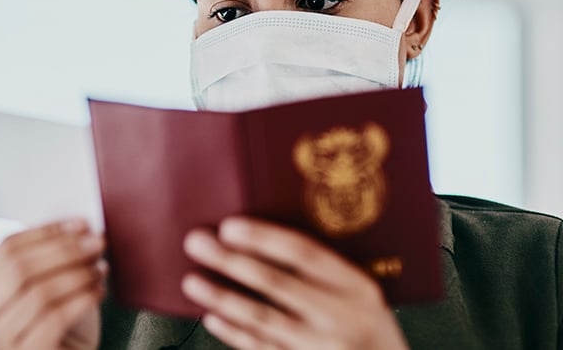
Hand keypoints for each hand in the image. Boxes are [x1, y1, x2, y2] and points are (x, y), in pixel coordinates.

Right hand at [0, 219, 106, 349]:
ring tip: (101, 269)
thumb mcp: (54, 280)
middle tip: (97, 243)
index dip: (47, 232)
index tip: (81, 225)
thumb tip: (82, 230)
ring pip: (39, 293)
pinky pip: (55, 318)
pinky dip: (82, 299)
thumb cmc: (62, 319)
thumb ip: (55, 253)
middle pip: (20, 268)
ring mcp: (1, 338)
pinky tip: (98, 291)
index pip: (8, 248)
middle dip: (65, 251)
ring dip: (78, 275)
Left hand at [182, 217, 407, 349]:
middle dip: (231, 261)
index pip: (306, 254)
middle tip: (197, 241)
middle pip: (277, 283)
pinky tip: (212, 317)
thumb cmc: (371, 326)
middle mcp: (343, 316)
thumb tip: (265, 236)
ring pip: (263, 319)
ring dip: (223, 298)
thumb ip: (328, 269)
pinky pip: (263, 349)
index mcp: (359, 286)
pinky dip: (235, 333)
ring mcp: (324, 347)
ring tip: (192, 280)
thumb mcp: (364, 292)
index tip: (229, 225)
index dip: (264, 238)